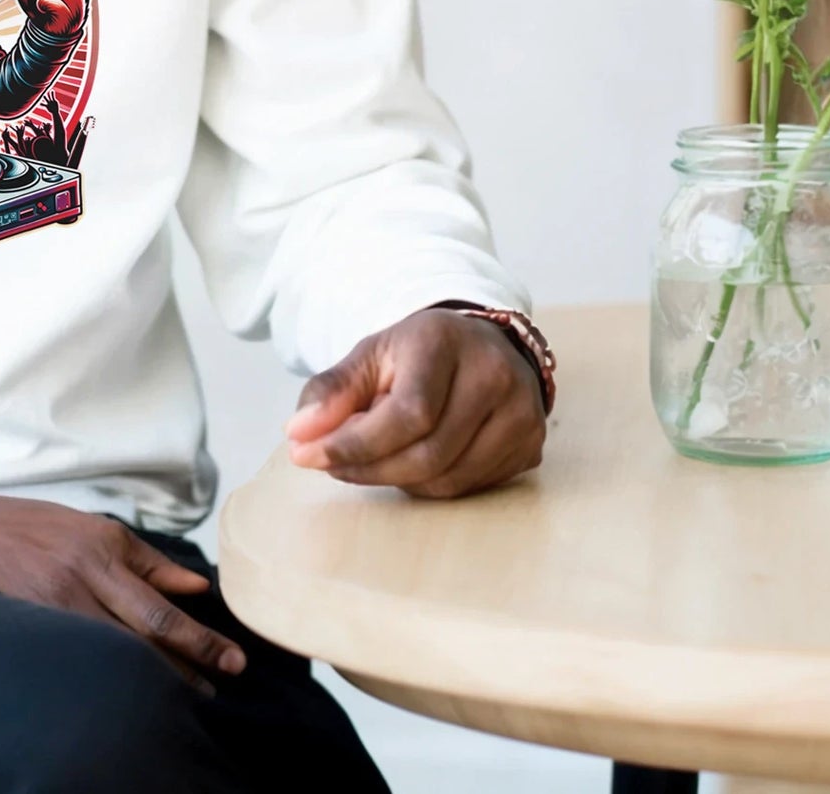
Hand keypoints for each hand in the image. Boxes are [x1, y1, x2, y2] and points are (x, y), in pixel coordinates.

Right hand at [0, 455, 243, 688]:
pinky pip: (74, 665)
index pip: (160, 607)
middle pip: (144, 639)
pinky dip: (103, 684)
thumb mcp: (84, 526)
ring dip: (150, 687)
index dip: (199, 641)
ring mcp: (48, 609)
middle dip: (185, 672)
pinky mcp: (25, 630)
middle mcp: (78, 578)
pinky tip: (120, 703)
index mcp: (97, 547)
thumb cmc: (19, 525)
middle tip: (214, 699)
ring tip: (180, 710)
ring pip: (113, 659)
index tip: (233, 664)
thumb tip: (197, 585)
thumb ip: (141, 558)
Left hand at [285, 307, 545, 497]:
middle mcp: (494, 376)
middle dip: (368, 468)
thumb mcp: (370, 356)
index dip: (356, 444)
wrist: (483, 346)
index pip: (407, 413)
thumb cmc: (418, 354)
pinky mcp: (531, 445)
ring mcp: (522, 414)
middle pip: (427, 454)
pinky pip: (469, 487)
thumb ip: (332, 390)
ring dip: (396, 479)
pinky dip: (428, 484)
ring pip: (448, 479)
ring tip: (369, 457)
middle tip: (329, 463)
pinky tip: (408, 461)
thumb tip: (298, 435)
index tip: (307, 455)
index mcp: (446, 342)